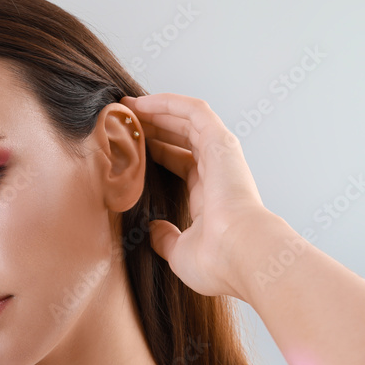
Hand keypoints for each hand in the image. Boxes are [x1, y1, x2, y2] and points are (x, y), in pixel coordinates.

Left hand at [120, 93, 275, 299]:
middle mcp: (217, 172)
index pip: (180, 163)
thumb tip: (154, 230)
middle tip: (122, 119)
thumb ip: (166, 238)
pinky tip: (142, 102)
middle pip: (181, 138)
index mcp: (208, 196)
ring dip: (156, 110)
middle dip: (152, 126)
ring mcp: (221, 156)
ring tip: (126, 106)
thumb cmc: (216, 262)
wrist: (242, 255)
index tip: (127, 145)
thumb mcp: (179, 252)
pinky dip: (169, 103)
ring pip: (186, 120)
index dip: (154, 151)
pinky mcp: (222, 143)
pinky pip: (195, 112)